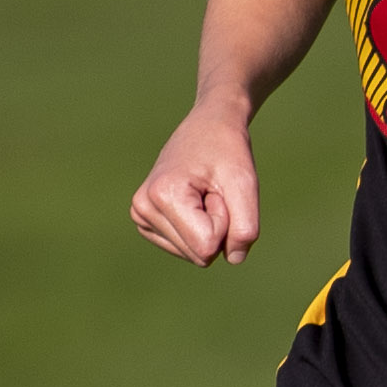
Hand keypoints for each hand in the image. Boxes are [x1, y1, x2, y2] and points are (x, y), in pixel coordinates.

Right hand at [131, 101, 263, 266]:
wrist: (208, 127)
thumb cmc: (227, 151)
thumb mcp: (245, 184)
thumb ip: (245, 227)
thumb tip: (235, 259)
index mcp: (161, 195)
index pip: (208, 246)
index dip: (226, 220)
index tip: (218, 189)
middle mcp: (142, 208)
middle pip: (200, 254)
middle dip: (218, 226)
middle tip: (212, 192)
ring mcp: (141, 216)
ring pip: (194, 254)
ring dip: (210, 226)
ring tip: (204, 194)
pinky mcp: (147, 222)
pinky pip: (188, 249)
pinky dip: (200, 228)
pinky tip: (194, 201)